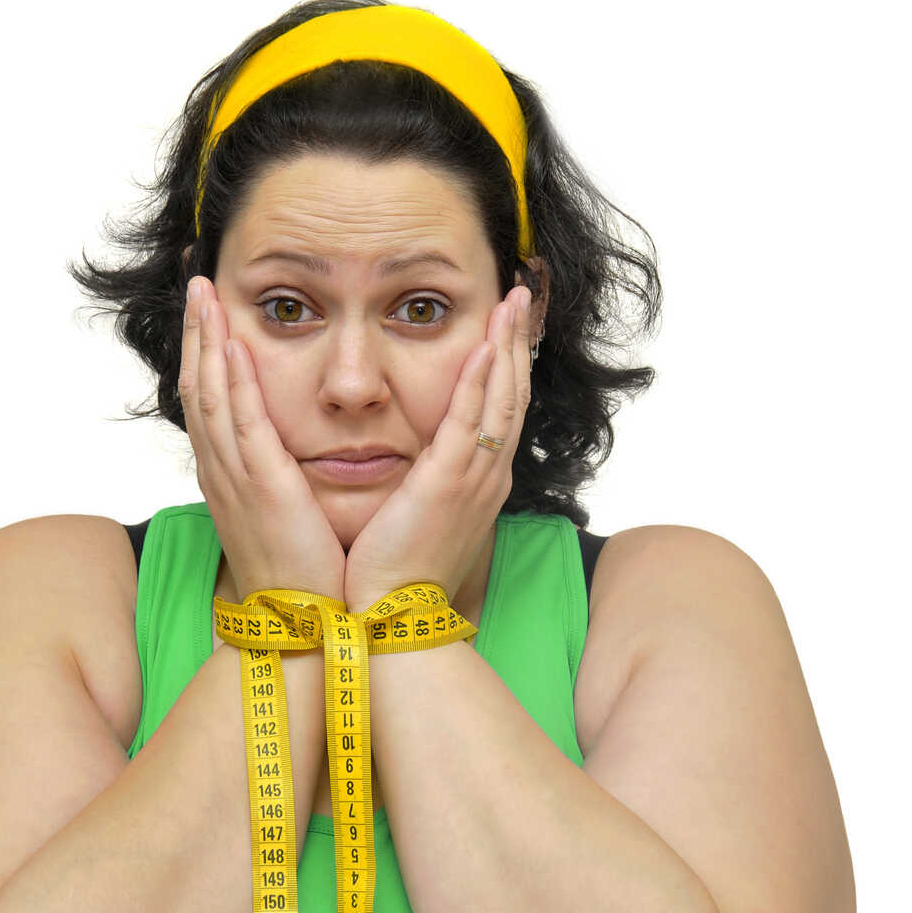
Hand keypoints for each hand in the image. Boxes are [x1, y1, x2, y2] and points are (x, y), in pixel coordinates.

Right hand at [177, 276, 346, 603]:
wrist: (304, 627)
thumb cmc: (305, 576)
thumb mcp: (288, 518)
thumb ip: (284, 481)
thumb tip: (293, 459)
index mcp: (231, 478)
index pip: (210, 402)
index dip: (206, 353)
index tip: (209, 311)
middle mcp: (223, 473)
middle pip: (198, 387)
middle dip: (197, 331)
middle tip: (196, 282)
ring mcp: (235, 479)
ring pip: (209, 396)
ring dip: (206, 340)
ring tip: (204, 293)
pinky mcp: (260, 489)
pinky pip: (240, 424)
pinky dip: (231, 381)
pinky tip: (230, 344)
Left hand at [343, 285, 536, 613]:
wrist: (389, 617)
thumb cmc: (394, 572)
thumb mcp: (417, 516)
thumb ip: (424, 483)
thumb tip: (416, 464)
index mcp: (477, 481)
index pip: (499, 409)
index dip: (505, 363)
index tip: (506, 324)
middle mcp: (487, 476)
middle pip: (511, 394)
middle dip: (517, 341)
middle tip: (522, 295)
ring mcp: (473, 479)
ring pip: (500, 399)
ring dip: (507, 346)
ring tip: (512, 301)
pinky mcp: (448, 485)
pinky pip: (472, 422)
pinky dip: (481, 381)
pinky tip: (485, 346)